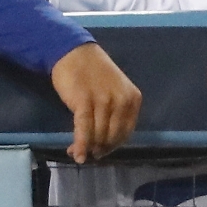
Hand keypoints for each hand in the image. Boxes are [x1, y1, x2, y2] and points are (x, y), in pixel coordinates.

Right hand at [51, 42, 141, 162]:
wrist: (73, 52)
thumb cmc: (93, 73)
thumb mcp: (114, 91)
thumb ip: (113, 114)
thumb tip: (101, 144)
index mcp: (133, 99)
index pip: (125, 133)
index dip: (112, 146)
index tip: (100, 152)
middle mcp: (122, 101)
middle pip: (112, 137)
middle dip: (99, 149)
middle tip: (86, 154)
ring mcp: (104, 101)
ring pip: (98, 136)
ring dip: (87, 148)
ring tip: (75, 152)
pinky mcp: (84, 102)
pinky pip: (84, 130)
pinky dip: (80, 145)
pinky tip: (77, 155)